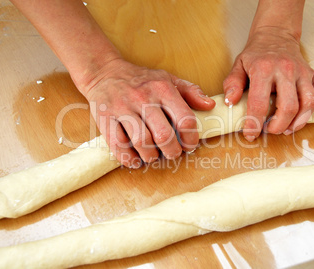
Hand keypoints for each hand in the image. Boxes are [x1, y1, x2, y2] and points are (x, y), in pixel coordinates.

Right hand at [84, 59, 214, 167]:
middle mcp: (143, 98)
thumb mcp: (167, 79)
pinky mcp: (105, 118)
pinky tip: (135, 158)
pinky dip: (129, 158)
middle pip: (164, 135)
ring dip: (151, 156)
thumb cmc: (141, 80)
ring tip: (153, 156)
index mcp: (162, 89)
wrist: (104, 72)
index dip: (191, 139)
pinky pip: (118, 145)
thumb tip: (210, 106)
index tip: (189, 146)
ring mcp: (122, 108)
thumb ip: (190, 92)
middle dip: (172, 151)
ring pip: (142, 142)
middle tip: (172, 154)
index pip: (185, 119)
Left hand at [223, 27, 313, 140]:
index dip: (254, 123)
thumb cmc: (256, 54)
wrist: (274, 35)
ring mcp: (302, 72)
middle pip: (288, 106)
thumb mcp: (238, 66)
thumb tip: (230, 102)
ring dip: (299, 121)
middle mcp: (285, 71)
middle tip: (270, 131)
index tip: (250, 134)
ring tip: (288, 129)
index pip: (259, 103)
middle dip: (278, 126)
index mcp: (264, 70)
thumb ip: (232, 84)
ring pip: (309, 102)